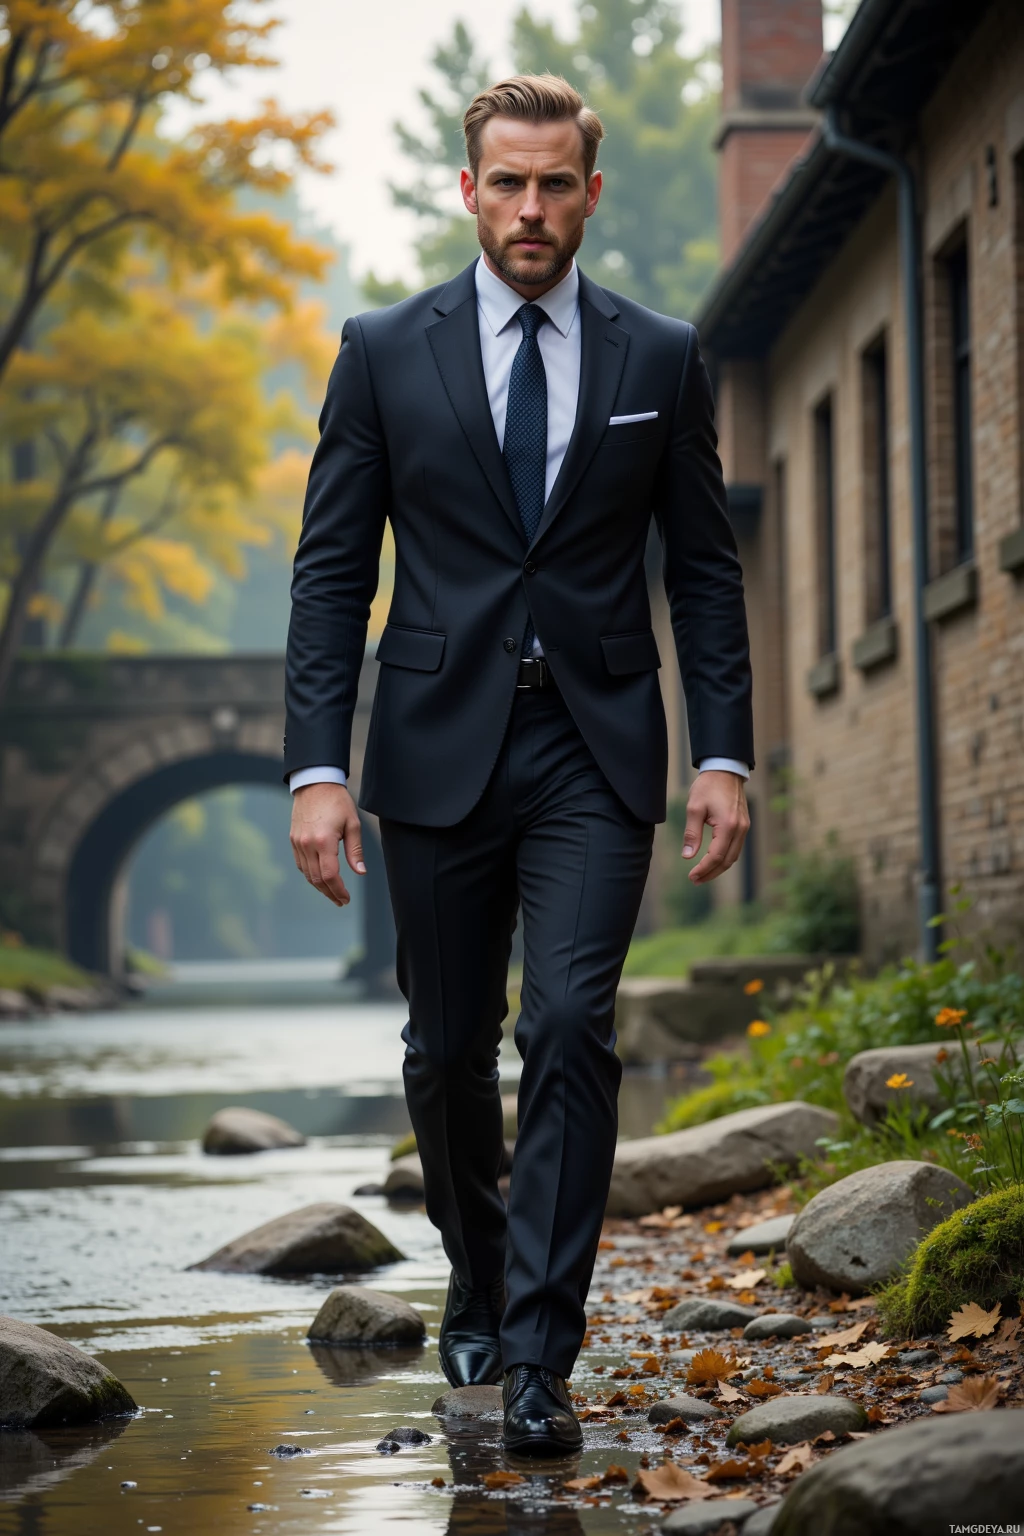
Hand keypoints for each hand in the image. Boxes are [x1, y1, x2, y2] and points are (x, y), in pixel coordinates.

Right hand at [289, 782, 364, 906]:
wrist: (314, 783)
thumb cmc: (337, 801)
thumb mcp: (353, 824)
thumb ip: (355, 851)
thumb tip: (361, 872)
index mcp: (324, 841)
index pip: (330, 875)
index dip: (338, 890)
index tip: (346, 898)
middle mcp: (307, 844)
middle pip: (317, 879)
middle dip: (330, 893)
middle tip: (341, 901)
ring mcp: (298, 843)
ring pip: (307, 874)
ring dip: (319, 886)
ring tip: (332, 893)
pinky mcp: (293, 839)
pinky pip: (300, 864)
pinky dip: (310, 875)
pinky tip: (320, 878)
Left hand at [681, 770, 749, 884]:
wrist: (725, 770)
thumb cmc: (708, 786)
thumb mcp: (694, 808)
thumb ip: (691, 833)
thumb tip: (688, 856)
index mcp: (728, 826)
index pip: (716, 856)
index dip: (704, 869)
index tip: (691, 876)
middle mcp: (740, 829)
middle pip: (727, 861)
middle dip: (711, 873)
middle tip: (695, 880)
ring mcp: (744, 827)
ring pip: (733, 856)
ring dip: (719, 868)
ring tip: (702, 875)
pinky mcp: (743, 825)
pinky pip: (736, 848)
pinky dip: (725, 858)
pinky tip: (713, 861)